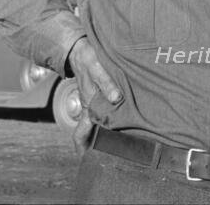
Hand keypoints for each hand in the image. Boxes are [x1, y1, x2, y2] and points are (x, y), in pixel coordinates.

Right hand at [66, 37, 122, 153]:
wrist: (82, 49)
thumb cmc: (88, 59)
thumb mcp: (97, 69)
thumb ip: (107, 83)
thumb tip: (116, 99)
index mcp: (88, 106)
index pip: (80, 134)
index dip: (83, 149)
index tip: (89, 160)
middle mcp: (91, 107)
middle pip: (94, 133)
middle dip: (103, 144)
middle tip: (118, 153)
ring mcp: (96, 102)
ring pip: (102, 122)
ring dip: (110, 130)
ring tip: (128, 138)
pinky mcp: (102, 95)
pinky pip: (108, 109)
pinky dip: (115, 115)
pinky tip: (128, 116)